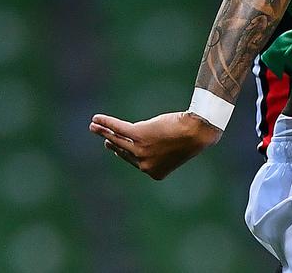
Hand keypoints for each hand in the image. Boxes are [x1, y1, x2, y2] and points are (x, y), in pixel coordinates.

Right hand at [88, 111, 221, 179]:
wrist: (198, 131)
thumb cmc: (192, 137)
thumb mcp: (174, 148)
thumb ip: (160, 150)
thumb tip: (151, 140)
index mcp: (154, 172)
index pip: (136, 160)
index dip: (127, 151)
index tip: (115, 148)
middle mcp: (144, 164)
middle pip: (124, 150)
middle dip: (112, 143)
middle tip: (104, 139)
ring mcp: (140, 150)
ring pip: (118, 139)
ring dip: (104, 132)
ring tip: (94, 126)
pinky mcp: (138, 134)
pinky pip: (118, 128)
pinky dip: (106, 122)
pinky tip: (97, 118)